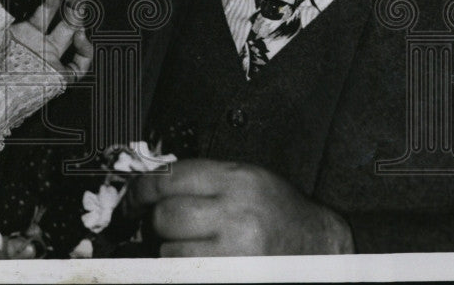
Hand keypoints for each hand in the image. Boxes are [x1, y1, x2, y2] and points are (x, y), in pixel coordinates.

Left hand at [0, 0, 92, 154]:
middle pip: (54, 12)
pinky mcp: (55, 78)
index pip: (33, 3)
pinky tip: (79, 36)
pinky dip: (85, 48)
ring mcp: (43, 59)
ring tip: (75, 0)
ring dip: (76, 14)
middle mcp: (29, 42)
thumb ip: (4, 6)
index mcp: (10, 29)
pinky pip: (79, 62)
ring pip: (69, 31)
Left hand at [126, 159, 353, 255]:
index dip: (141, 190)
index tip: (132, 199)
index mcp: (236, 180)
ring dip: (171, 251)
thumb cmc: (279, 212)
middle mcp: (236, 215)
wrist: (321, 247)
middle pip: (165, 217)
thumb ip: (201, 179)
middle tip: (162, 225)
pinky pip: (186, 275)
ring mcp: (236, 253)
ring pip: (170, 253)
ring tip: (192, 246)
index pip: (168, 179)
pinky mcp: (233, 278)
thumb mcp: (245, 178)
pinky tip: (200, 263)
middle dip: (156, 223)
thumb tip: (150, 187)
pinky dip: (184, 271)